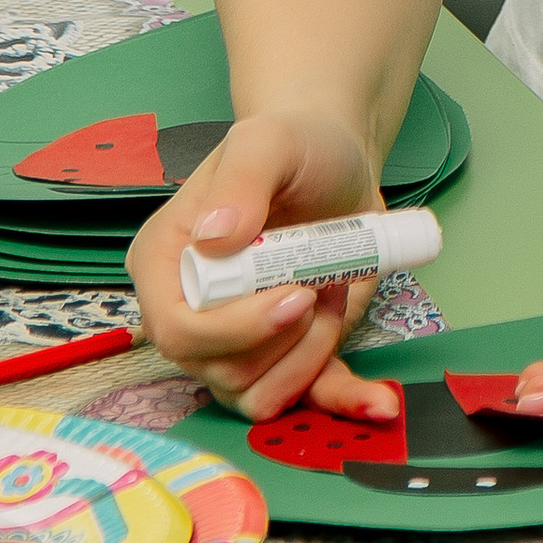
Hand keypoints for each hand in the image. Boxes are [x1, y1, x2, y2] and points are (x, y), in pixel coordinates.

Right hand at [128, 111, 392, 420]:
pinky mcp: (287, 354)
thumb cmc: (293, 146)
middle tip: (322, 284)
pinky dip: (341, 402)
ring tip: (332, 290)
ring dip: (313, 350)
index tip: (297, 295)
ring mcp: (237, 343)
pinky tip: (377, 401)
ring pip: (261, 393)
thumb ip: (242, 179)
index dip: (236, 328)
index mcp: (166, 266)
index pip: (179, 331)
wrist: (336, 160)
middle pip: (220, 371)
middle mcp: (193, 314)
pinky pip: (304, 400)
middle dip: (286, 338)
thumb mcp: (268, 141)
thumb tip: (214, 235)